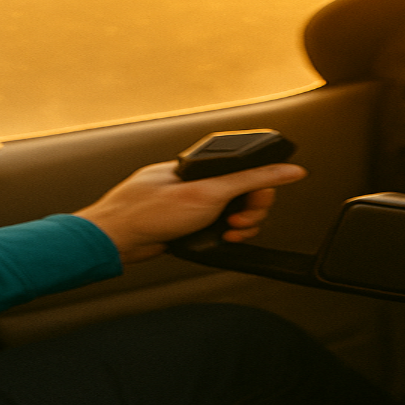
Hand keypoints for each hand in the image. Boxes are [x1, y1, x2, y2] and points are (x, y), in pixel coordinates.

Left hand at [73, 160, 306, 264]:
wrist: (118, 239)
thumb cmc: (148, 211)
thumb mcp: (209, 193)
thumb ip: (251, 180)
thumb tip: (287, 169)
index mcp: (206, 165)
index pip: (250, 170)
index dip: (260, 189)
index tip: (256, 202)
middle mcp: (203, 181)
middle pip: (247, 194)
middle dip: (250, 212)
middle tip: (238, 222)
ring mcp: (198, 202)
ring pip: (237, 214)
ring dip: (241, 227)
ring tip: (228, 233)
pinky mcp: (193, 223)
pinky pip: (223, 228)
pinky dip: (228, 236)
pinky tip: (220, 239)